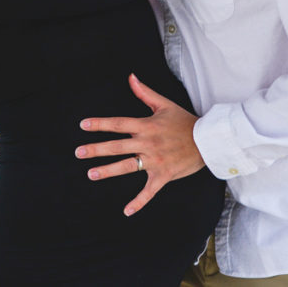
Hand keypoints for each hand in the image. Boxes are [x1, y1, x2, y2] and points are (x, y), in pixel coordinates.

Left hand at [75, 74, 205, 215]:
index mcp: (146, 126)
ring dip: (108, 171)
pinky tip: (126, 211)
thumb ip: (144, 93)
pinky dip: (138, 202)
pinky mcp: (163, 175)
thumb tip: (130, 77)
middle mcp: (148, 143)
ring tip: (91, 174)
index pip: (118, 124)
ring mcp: (155, 161)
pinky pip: (149, 191)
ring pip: (127, 167)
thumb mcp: (164, 104)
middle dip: (96, 149)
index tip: (83, 125)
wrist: (208, 140)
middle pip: (117, 146)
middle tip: (78, 152)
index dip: (100, 124)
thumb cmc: (185, 121)